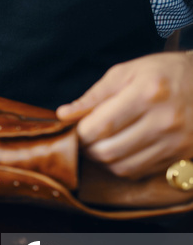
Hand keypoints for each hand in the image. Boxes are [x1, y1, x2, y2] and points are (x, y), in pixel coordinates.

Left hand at [56, 51, 192, 178]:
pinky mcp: (182, 155)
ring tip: (100, 145)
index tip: (75, 128)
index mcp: (147, 93)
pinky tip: (121, 150)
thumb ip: (93, 96)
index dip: (80, 133)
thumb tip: (64, 114)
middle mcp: (164, 120)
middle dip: (88, 149)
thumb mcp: (126, 72)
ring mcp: (176, 141)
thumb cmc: (163, 73)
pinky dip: (123, 165)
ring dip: (103, 160)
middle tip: (85, 139)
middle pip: (109, 151)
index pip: (100, 127)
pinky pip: (140, 171)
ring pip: (122, 167)